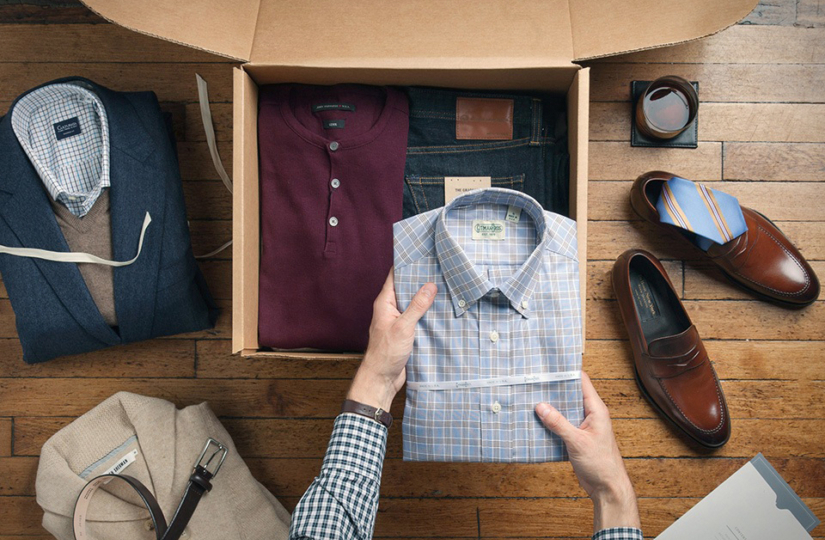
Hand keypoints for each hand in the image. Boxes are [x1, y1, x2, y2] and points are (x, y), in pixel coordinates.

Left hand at [347, 270, 435, 412]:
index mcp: (384, 303)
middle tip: (439, 267)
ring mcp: (398, 321)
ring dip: (426, 298)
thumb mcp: (404, 326)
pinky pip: (418, 318)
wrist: (382, 379)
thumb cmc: (386, 353)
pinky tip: (442, 309)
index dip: (406, 264)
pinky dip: (428, 313)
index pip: (395, 277)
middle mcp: (390, 309)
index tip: (420, 253)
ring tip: (445, 285)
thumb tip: (430, 286)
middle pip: (406, 288)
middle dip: (420, 279)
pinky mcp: (406, 332)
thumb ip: (417, 306)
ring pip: (414, 304)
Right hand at [535, 372, 640, 530]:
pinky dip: (549, 421)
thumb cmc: (601, 464)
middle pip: (569, 394)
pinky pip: (561, 424)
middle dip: (553, 388)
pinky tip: (535, 420)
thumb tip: (540, 406)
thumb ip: (559, 423)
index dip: (567, 372)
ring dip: (550, 407)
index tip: (550, 365)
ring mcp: (582, 426)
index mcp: (596, 409)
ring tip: (530, 398)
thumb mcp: (577, 441)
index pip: (581, 382)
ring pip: (563, 410)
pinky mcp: (576, 437)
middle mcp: (589, 414)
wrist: (607, 487)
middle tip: (534, 381)